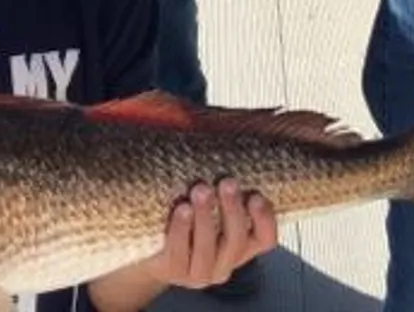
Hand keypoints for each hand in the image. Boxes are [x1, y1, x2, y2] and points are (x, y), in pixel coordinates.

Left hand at [151, 179, 277, 290]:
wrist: (147, 246)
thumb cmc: (187, 211)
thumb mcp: (210, 200)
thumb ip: (222, 184)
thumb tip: (230, 141)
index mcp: (241, 245)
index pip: (265, 239)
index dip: (265, 220)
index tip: (256, 195)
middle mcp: (224, 262)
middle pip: (236, 241)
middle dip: (233, 210)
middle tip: (227, 182)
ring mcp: (199, 272)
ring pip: (208, 251)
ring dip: (206, 218)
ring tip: (201, 190)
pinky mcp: (173, 272)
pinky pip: (179, 254)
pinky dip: (180, 230)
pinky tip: (181, 209)